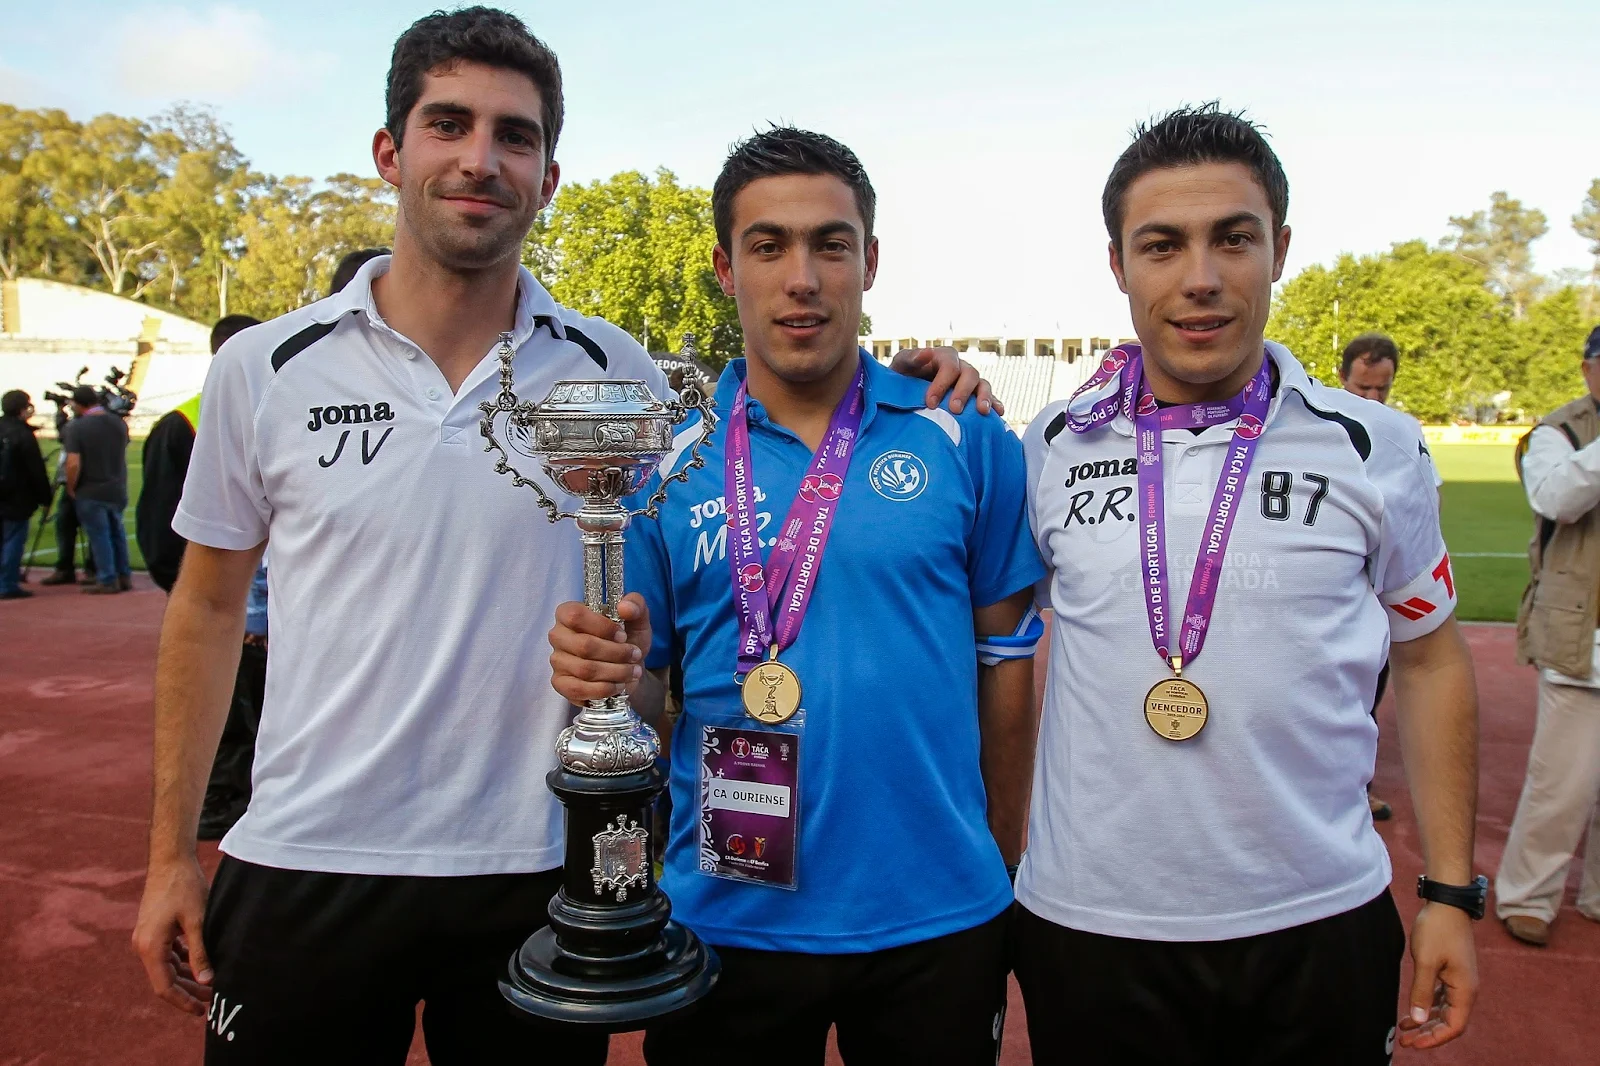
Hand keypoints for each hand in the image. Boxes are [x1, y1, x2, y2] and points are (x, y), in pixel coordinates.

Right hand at [131, 855, 213, 1015]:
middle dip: (187, 992)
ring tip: (210, 985)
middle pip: (164, 979)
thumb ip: (200, 951)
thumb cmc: (184, 887)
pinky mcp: (153, 930)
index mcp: (150, 947)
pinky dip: (182, 963)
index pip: (164, 987)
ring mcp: (147, 937)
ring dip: (186, 977)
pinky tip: (200, 965)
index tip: (200, 1011)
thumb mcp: (198, 921)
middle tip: (211, 1001)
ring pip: (166, 967)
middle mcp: (143, 946)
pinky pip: (167, 954)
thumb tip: (206, 981)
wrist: (170, 860)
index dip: (182, 1001)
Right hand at [550, 593, 651, 703]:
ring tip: (632, 672)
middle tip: (635, 655)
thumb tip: (624, 607)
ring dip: (615, 672)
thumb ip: (636, 605)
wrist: (628, 667)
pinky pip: (578, 689)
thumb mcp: (637, 618)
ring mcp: (557, 661)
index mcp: (569, 613)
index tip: (623, 635)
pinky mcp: (560, 683)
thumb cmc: (627, 639)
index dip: (603, 627)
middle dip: (616, 653)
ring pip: (585, 669)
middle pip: (584, 646)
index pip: (575, 616)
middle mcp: (558, 636)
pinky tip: (618, 685)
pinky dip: (604, 689)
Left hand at [889, 346, 1003, 416]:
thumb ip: (912, 358)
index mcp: (944, 357)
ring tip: (983, 412)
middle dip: (963, 392)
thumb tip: (927, 353)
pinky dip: (995, 404)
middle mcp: (960, 367)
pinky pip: (989, 397)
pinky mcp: (974, 395)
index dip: (942, 383)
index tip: (931, 403)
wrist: (904, 391)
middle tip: (955, 410)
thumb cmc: (902, 376)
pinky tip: (999, 413)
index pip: (949, 366)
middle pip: (970, 374)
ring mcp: (969, 381)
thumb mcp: (902, 364)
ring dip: (985, 397)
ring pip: (983, 385)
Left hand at [1397, 902, 1477, 1048]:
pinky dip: (1427, 1006)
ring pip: (1444, 1011)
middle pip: (1449, 1022)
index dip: (1435, 1038)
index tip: (1414, 1044)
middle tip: (1404, 1042)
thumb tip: (1417, 1020)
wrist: (1446, 903)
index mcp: (1465, 990)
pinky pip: (1441, 998)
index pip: (1454, 1026)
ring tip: (1403, 1031)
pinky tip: (1411, 1012)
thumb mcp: (1425, 961)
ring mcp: (1459, 981)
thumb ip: (1421, 992)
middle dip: (1428, 1034)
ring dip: (1425, 1022)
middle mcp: (1466, 989)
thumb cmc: (1437, 930)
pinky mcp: (1451, 972)